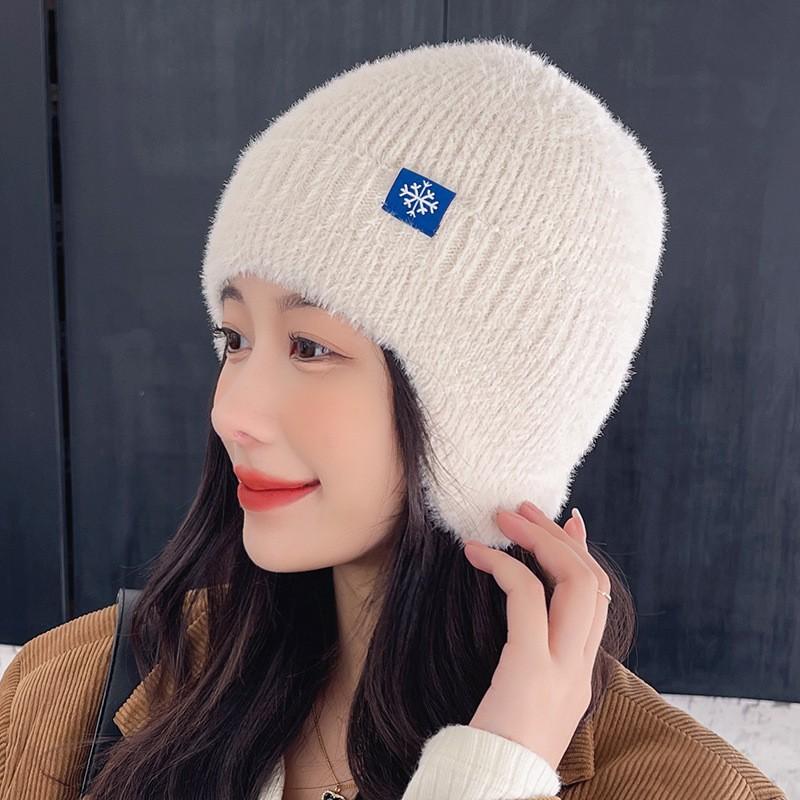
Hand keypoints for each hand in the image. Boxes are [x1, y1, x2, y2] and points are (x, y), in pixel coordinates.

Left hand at [462, 501, 610, 773]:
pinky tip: (477, 553)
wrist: (494, 792)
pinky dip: (505, 567)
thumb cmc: (497, 748)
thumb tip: (524, 618)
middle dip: (559, 538)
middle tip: (527, 508)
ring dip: (538, 540)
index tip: (568, 522)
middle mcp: (580, 669)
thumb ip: (533, 660)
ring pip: (574, 584)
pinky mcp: (530, 670)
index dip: (584, 555)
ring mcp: (561, 669)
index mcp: (580, 675)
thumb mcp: (526, 700)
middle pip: (591, 584)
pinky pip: (526, 599)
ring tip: (505, 517)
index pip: (598, 602)